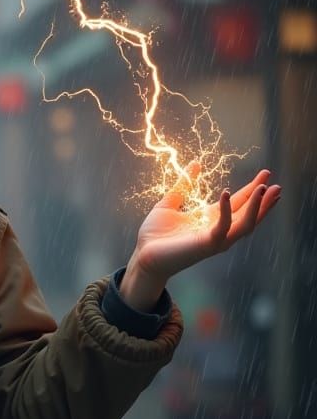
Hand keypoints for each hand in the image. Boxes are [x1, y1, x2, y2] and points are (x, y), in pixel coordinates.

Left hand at [120, 166, 280, 309]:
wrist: (143, 255)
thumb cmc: (155, 234)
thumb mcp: (169, 204)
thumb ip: (183, 185)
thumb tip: (196, 163)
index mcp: (211, 219)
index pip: (239, 202)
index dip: (252, 189)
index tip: (265, 172)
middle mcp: (218, 229)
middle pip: (249, 214)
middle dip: (264, 199)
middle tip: (275, 182)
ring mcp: (215, 239)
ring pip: (246, 224)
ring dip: (257, 207)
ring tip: (263, 188)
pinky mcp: (206, 244)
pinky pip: (223, 227)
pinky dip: (227, 211)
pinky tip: (227, 194)